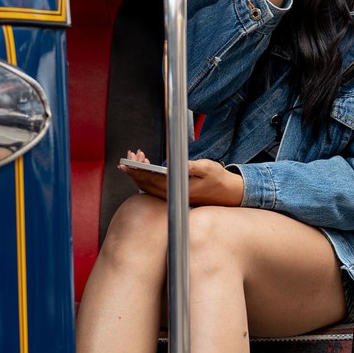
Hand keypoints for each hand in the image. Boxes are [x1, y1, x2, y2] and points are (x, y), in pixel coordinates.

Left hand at [123, 153, 244, 206]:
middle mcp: (172, 195)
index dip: (137, 172)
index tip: (127, 164)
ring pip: (148, 186)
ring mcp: (171, 196)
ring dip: (139, 173)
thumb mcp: (208, 168)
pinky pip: (153, 186)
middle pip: (146, 184)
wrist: (226, 193)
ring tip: (136, 157)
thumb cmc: (217, 179)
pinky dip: (146, 176)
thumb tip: (178, 163)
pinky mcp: (172, 194)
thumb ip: (193, 166)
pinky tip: (145, 165)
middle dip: (134, 170)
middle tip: (128, 156)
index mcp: (178, 189)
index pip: (152, 180)